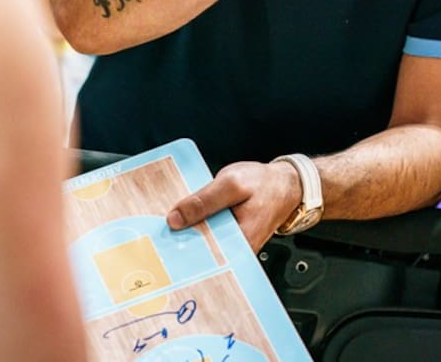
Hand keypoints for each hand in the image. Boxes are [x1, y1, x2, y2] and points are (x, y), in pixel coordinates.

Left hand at [166, 161, 302, 251]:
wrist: (284, 184)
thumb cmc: (264, 184)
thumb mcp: (231, 184)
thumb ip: (203, 201)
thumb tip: (174, 219)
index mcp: (238, 244)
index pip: (201, 257)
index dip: (177, 252)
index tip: (156, 245)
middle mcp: (235, 251)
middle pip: (198, 252)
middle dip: (177, 242)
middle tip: (155, 235)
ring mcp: (231, 245)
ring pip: (200, 243)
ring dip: (185, 233)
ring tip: (167, 225)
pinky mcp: (227, 237)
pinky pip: (206, 235)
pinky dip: (195, 227)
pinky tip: (184, 219)